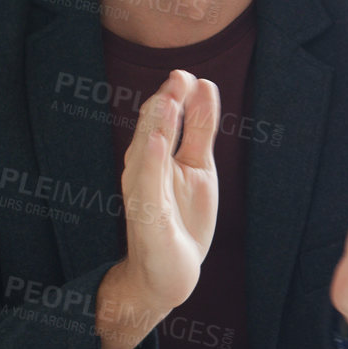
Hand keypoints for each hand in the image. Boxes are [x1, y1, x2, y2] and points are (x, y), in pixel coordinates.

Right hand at [114, 69, 220, 313]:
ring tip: (168, 100)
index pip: (164, 119)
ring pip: (146, 152)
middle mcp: (143, 170)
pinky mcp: (147, 215)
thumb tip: (204, 85)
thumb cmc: (181, 218)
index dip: (175, 96)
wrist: (170, 273)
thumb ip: (200, 129)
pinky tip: (158, 142)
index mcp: (156, 156)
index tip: (190, 75)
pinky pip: (146, 185)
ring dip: (157, 126)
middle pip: (152, 130)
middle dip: (166, 103)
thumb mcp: (198, 167)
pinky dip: (151, 162)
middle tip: (180, 76)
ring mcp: (143, 192)